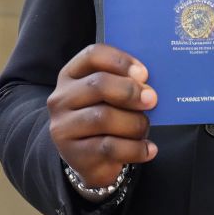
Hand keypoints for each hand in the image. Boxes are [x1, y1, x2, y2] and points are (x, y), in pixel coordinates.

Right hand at [47, 42, 159, 188]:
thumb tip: (149, 88)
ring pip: (104, 118)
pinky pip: (111, 147)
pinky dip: (136, 148)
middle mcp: (61, 99)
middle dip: (130, 91)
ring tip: (144, 128)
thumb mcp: (109, 97)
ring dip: (134, 123)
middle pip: (98, 85)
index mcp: (70, 76)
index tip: (144, 73)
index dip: (120, 61)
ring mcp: (64, 128)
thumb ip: (124, 84)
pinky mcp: (75, 155)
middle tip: (152, 100)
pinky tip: (148, 149)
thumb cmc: (104, 118)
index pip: (92, 56)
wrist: (88, 158)